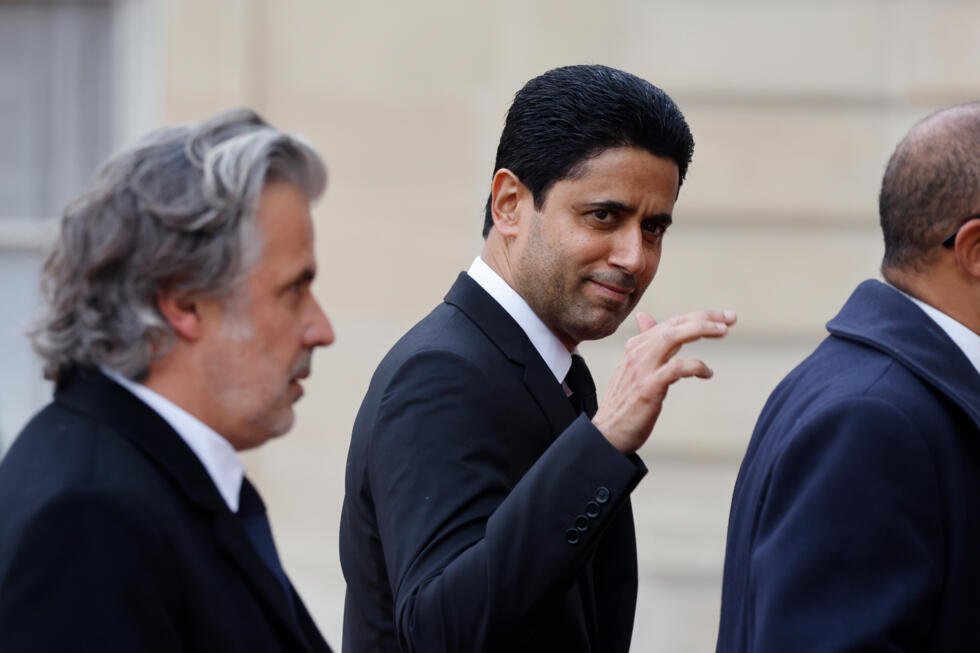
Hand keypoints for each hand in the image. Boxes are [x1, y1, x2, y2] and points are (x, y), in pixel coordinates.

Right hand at [592, 309, 736, 453]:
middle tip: (731, 318)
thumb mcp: (632, 367)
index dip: (699, 316)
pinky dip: (696, 366)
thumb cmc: (624, 402)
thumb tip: (644, 317)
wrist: (606, 432)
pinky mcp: (648, 388)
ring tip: (723, 332)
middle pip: (675, 324)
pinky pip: (676, 368)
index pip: (671, 322)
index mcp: (636, 346)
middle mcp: (637, 352)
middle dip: (705, 317)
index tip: (723, 317)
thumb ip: (643, 342)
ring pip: (673, 337)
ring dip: (701, 330)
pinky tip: (708, 373)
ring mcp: (642, 369)